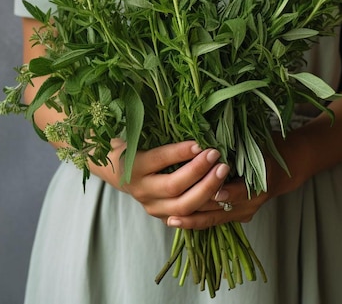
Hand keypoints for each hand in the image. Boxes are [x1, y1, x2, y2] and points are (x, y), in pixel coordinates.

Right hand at [93, 139, 229, 223]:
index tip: (200, 144)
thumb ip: (160, 133)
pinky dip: (207, 207)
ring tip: (222, 172)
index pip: (159, 159)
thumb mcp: (140, 136)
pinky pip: (188, 218)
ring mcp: (152, 207)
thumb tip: (191, 123)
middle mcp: (142, 189)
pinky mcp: (163, 217)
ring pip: (183, 206)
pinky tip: (222, 193)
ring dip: (207, 190)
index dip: (180, 152)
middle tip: (217, 157)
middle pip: (173, 187)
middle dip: (198, 172)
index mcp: (133, 166)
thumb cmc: (135, 147)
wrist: (118, 173)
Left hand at [166, 135, 301, 229]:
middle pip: (220, 207)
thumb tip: (206, 141)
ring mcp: (245, 212)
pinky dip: (197, 221)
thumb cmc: (267, 149)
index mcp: (260, 182)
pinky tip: (178, 221)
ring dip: (193, 219)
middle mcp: (252, 202)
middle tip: (174, 208)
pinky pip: (215, 221)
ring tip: (172, 219)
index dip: (221, 190)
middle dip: (197, 206)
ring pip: (215, 218)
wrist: (285, 168)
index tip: (205, 192)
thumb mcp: (257, 143)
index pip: (238, 191)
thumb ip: (235, 145)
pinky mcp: (239, 217)